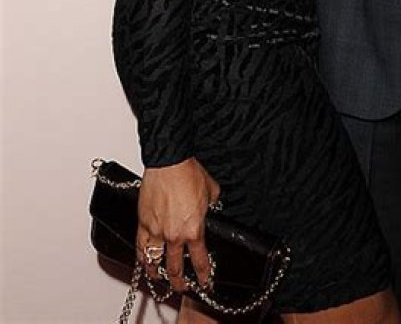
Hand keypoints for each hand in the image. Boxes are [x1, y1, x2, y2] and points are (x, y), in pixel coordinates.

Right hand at [137, 158, 220, 292]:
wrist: (169, 161)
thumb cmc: (188, 172)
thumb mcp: (211, 190)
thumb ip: (212, 203)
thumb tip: (213, 205)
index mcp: (194, 230)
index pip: (199, 260)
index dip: (203, 274)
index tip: (204, 281)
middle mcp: (174, 235)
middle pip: (175, 267)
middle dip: (180, 281)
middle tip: (182, 287)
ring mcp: (157, 230)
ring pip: (154, 261)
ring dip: (157, 273)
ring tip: (159, 278)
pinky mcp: (143, 222)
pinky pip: (140, 246)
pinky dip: (141, 257)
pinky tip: (143, 261)